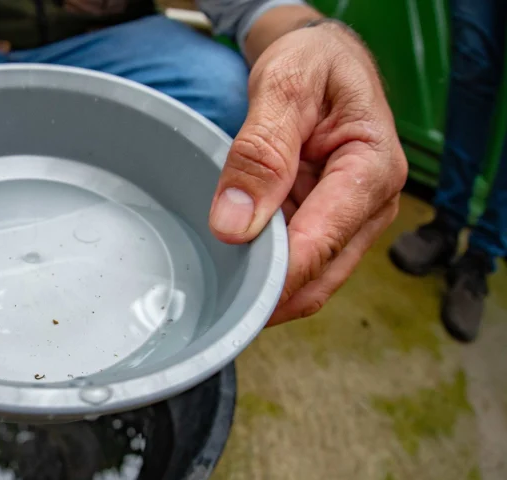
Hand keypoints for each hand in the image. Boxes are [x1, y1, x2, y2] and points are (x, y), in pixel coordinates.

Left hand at [208, 21, 406, 325]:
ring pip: (309, 277)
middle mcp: (371, 203)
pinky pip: (297, 259)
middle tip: (213, 314)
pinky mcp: (329, 221)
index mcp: (372, 169)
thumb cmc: (311, 64)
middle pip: (320, 276)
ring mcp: (351, 217)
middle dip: (269, 299)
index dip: (278, 279)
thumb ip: (260, 155)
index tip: (235, 301)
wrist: (321, 57)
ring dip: (265, 287)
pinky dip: (264, 268)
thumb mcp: (283, 91)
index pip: (322, 243)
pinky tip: (230, 268)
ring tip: (214, 295)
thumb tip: (235, 226)